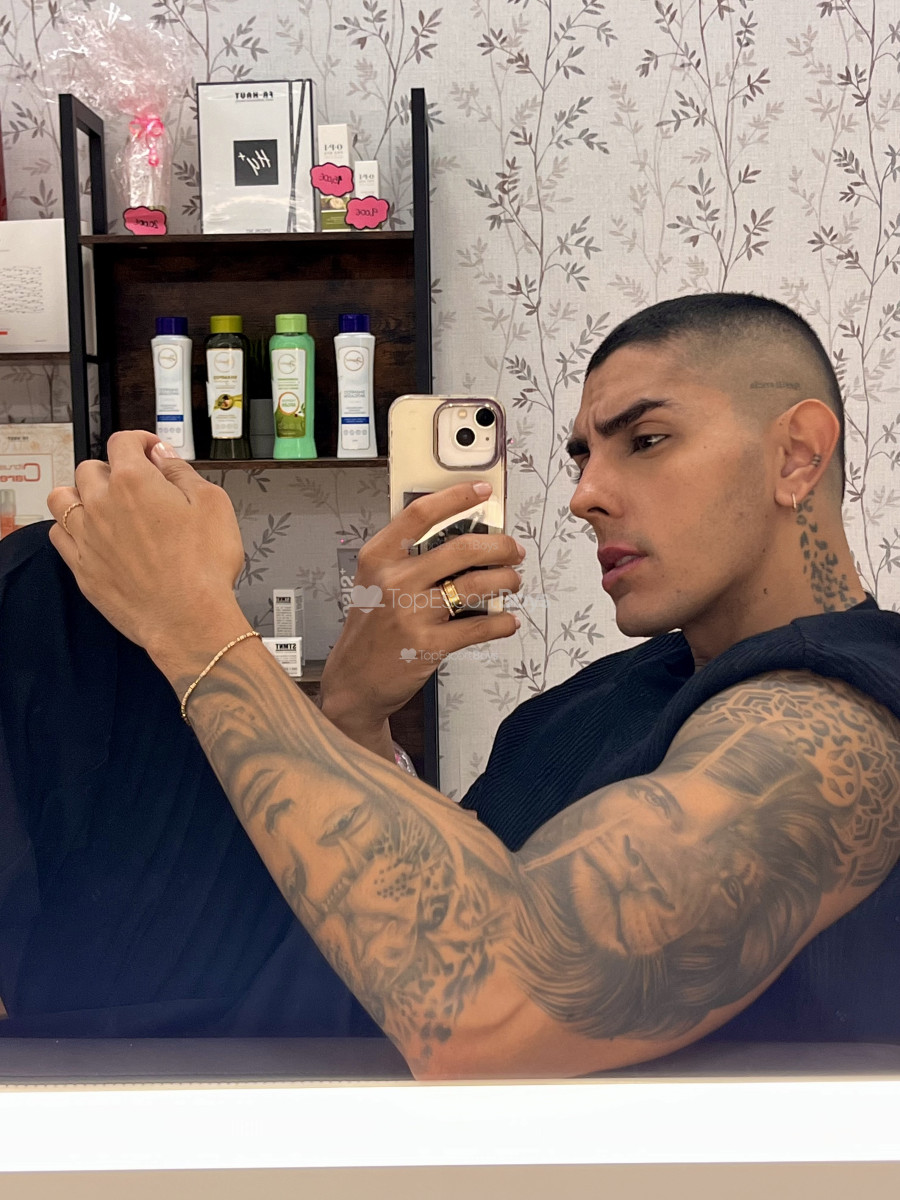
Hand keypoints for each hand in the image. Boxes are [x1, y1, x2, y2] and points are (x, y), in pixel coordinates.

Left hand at [48, 432, 248, 669]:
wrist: (187, 618)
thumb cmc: (204, 565)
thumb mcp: (213, 505)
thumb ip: (182, 472)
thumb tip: (162, 455)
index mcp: (134, 481)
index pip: (122, 442)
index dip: (139, 441)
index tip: (150, 450)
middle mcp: (102, 504)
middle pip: (90, 468)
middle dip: (112, 469)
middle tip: (135, 484)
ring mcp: (87, 537)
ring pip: (63, 498)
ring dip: (80, 494)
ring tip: (102, 504)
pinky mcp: (82, 567)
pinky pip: (58, 534)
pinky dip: (70, 527)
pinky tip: (91, 534)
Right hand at [319, 483, 523, 747]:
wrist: (353, 680)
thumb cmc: (371, 627)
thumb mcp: (375, 582)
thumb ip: (408, 557)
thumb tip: (464, 537)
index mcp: (378, 557)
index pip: (420, 514)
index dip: (456, 497)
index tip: (482, 491)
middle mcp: (394, 581)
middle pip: (461, 548)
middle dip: (499, 546)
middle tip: (514, 550)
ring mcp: (411, 613)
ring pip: (477, 585)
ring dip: (506, 581)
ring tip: (512, 582)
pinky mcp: (428, 645)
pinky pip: (479, 627)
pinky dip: (501, 622)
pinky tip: (507, 620)